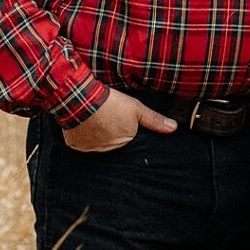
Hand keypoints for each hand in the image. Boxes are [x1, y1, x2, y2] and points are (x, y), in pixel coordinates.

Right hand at [61, 87, 178, 151]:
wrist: (80, 99)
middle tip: (108, 122)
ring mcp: (90, 149)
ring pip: (96, 145)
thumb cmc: (110, 103)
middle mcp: (107, 151)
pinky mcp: (75, 145)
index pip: (128, 144)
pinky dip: (82, 136)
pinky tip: (84, 125)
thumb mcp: (136, 108)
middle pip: (111, 145)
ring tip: (97, 122)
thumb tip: (174, 128)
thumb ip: (154, 120)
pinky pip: (80, 143)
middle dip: (111, 137)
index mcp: (123, 143)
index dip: (126, 136)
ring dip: (97, 137)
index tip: (121, 127)